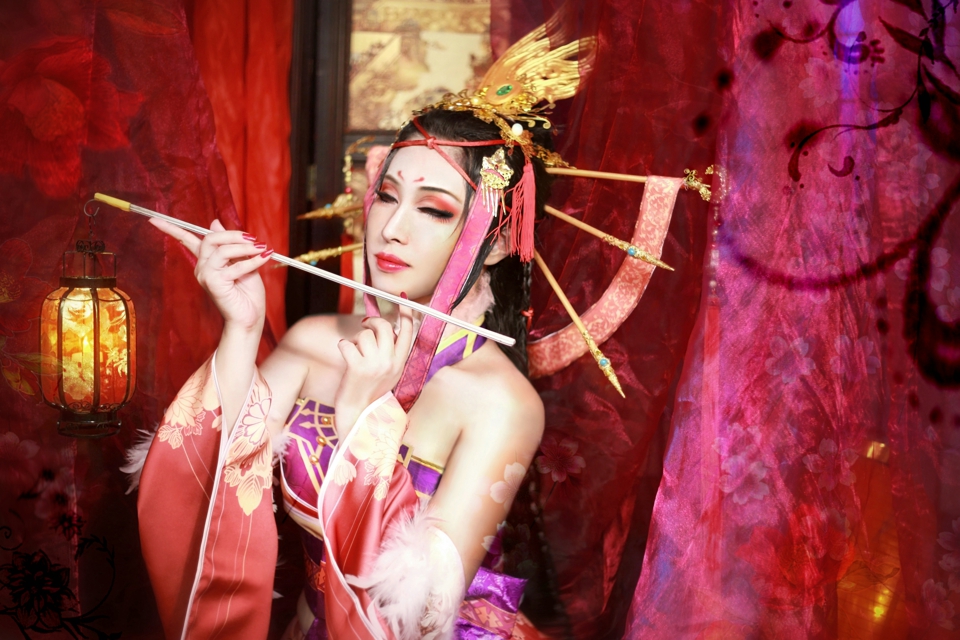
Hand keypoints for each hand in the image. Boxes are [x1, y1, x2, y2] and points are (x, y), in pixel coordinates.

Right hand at [149, 218, 272, 331]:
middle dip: (233, 235)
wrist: (250, 317)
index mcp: (206, 262)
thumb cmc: (247, 292)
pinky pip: (234, 265)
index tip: (153, 219)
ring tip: (262, 250)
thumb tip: (214, 222)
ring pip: (222, 250)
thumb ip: (229, 244)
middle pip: (210, 239)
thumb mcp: (241, 261)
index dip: (171, 229)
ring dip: (246, 247)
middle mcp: (202, 268)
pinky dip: (252, 261)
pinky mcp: (214, 283)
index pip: (186, 241)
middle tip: (254, 239)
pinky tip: (264, 258)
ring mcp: (206, 275)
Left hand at [335, 303, 414, 434]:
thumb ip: (392, 351)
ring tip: (355, 353)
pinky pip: (347, 343)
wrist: (358, 412)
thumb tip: (388, 329)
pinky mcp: (357, 367)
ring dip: (356, 340)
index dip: (405, 313)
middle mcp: (390, 362)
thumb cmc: (371, 390)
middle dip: (371, 322)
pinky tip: (345, 356)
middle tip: (365, 325)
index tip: (402, 299)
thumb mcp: (390, 372)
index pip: (407, 331)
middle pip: (383, 326)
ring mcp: (374, 364)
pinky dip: (343, 347)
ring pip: (364, 334)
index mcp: (400, 362)